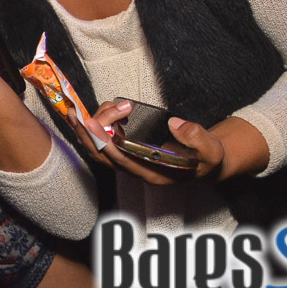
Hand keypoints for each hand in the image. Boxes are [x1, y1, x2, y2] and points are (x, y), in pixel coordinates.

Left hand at [68, 100, 223, 184]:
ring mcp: (131, 164)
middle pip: (105, 158)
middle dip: (89, 137)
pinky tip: (93, 115)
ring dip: (88, 133)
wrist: (204, 163)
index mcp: (155, 174)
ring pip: (101, 152)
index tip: (94, 127)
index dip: (106, 144)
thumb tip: (175, 124)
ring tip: (79, 113)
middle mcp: (138, 171)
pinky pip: (105, 146)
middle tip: (77, 116)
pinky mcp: (128, 155)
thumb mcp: (209, 148)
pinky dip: (95, 131)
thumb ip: (196, 137)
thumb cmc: (206, 157)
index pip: (124, 161)